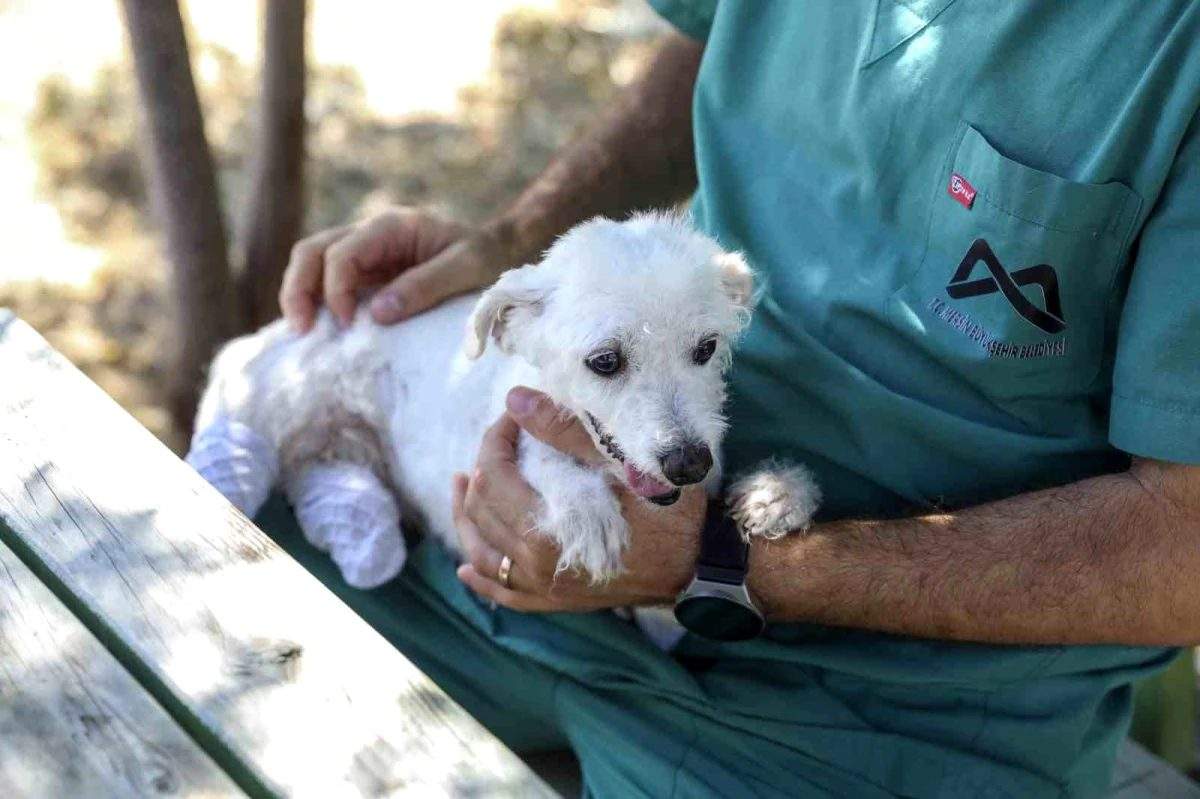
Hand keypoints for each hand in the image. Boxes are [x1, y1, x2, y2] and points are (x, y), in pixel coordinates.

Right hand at [279, 208, 504, 329]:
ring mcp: (365, 254)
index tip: (350, 325)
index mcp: (391, 226)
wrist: (499, 250)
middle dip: (299, 289)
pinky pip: (328, 283)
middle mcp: (370, 235)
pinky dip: (317, 304)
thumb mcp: (467, 268)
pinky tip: (318, 331)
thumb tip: (378, 313)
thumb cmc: (486, 256)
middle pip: (312, 252)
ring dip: (301, 296)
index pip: (342, 253)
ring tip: (304, 333)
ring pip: (312, 265)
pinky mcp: (367, 275)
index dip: (336, 290)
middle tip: (303, 332)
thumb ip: (425, 286)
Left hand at [453, 387, 705, 611]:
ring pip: (482, 552)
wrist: (701, 564)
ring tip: (460, 486)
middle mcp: (536, 565)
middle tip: (500, 440)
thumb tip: (515, 400)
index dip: (496, 439)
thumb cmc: (668, 511)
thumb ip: (566, 432)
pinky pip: (505, 594)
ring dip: (466, 516)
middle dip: (482, 467)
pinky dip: (483, 579)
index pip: (494, 475)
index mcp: (546, 530)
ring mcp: (544, 588)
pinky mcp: (557, 601)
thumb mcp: (622, 463)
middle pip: (481, 510)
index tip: (512, 417)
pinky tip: (468, 568)